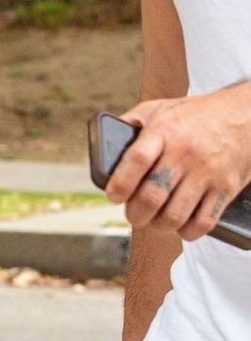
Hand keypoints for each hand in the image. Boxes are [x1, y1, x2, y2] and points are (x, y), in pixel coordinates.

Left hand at [106, 83, 250, 239]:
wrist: (246, 114)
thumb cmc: (198, 114)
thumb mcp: (161, 108)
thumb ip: (132, 123)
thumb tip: (104, 141)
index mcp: (165, 131)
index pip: (136, 160)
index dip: (120, 184)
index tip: (113, 196)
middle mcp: (186, 153)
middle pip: (152, 197)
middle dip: (135, 214)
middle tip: (133, 213)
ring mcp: (207, 173)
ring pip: (174, 216)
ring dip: (158, 226)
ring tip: (154, 220)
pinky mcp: (226, 188)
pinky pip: (203, 223)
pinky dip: (186, 231)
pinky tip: (180, 224)